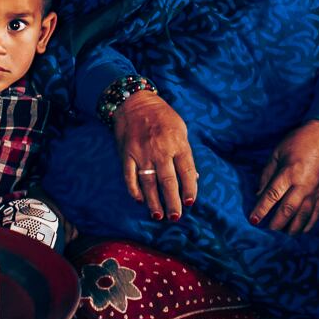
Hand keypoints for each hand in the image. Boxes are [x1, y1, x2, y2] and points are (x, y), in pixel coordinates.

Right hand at [114, 89, 198, 222]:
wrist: (135, 102)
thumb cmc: (163, 117)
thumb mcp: (181, 130)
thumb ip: (186, 154)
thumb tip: (192, 177)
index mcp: (177, 143)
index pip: (186, 171)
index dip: (189, 189)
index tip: (190, 202)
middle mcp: (160, 150)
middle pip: (168, 181)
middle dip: (172, 202)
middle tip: (175, 216)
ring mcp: (142, 153)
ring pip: (148, 183)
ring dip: (154, 201)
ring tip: (158, 215)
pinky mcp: (127, 154)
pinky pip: (130, 176)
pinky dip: (134, 190)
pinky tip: (140, 200)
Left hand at [249, 121, 318, 232]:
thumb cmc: (297, 141)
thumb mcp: (276, 153)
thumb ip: (266, 175)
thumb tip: (258, 195)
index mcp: (289, 173)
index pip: (272, 196)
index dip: (261, 209)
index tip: (253, 220)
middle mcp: (303, 185)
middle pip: (288, 210)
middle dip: (276, 224)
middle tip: (267, 232)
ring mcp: (315, 190)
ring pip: (303, 216)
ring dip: (292, 228)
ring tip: (283, 236)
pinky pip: (316, 212)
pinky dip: (309, 224)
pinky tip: (302, 231)